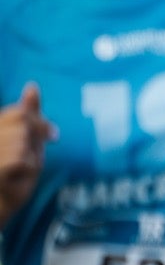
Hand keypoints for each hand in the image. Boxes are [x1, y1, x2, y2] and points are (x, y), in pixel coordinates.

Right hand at [0, 85, 56, 220]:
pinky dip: (26, 168)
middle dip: (35, 139)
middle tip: (31, 159)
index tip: (53, 136)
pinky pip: (19, 158)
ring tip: (18, 171)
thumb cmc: (11, 178)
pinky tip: (17, 177)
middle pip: (23, 123)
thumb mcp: (23, 143)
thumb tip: (32, 87)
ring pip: (22, 140)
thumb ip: (26, 116)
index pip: (19, 114)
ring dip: (30, 158)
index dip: (39, 123)